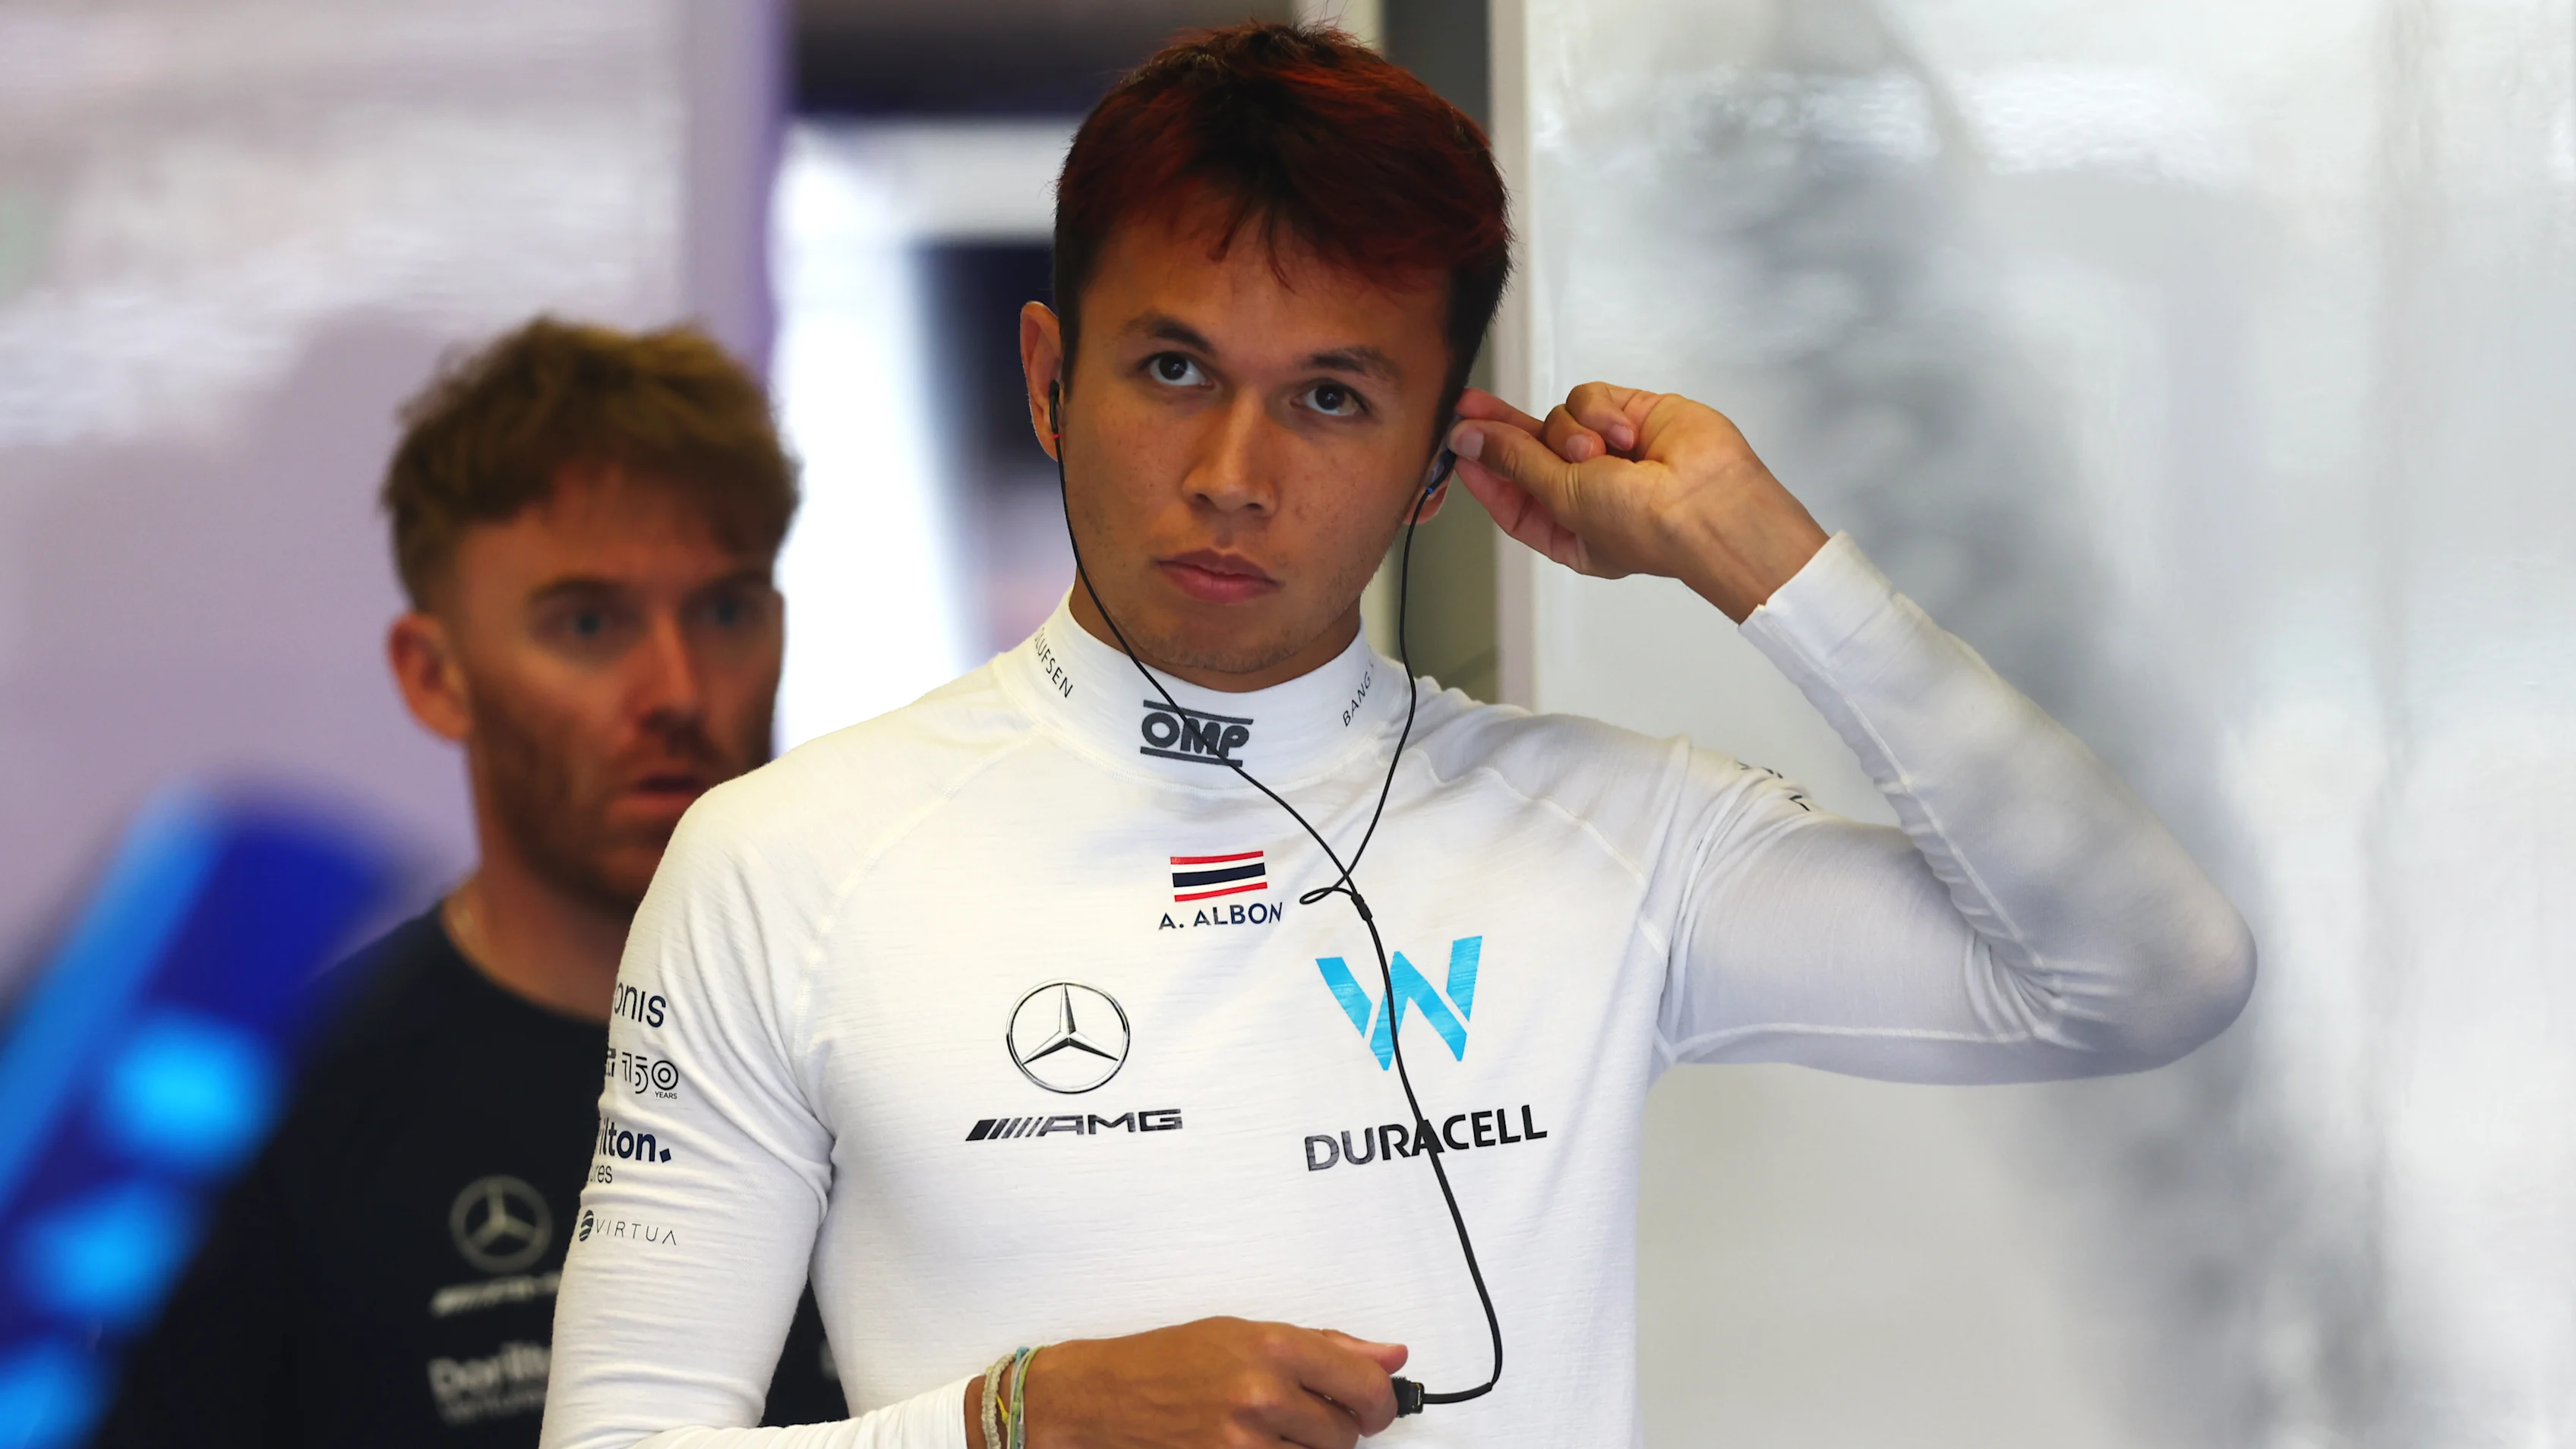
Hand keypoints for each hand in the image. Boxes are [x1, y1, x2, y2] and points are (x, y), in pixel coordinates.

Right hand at [1005, 1317, 1406, 1448]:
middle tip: (1298, 1413)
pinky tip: (1252, 1445)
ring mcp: (1244, 1444)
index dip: (1379, 1402)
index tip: (1374, 1405)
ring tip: (1264, 1428)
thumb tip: (1390, 1355)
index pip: (1366, 1386)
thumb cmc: (1169, 1360)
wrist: (1104, 1397)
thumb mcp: (1247, 1333)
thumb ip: (1326, 1347)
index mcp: (1274, 1349)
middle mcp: (1263, 1396)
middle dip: (1332, 1428)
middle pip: (1345, 1434)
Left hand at [1447, 383, 1830, 621]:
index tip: (1458, 443)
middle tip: (1469, 406)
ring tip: (1601, 453)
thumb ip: (1515, 462)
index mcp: (1567, 529)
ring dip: (1571, 433)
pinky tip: (1624, 435)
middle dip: (1502, 431)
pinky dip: (1601, 413)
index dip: (1483, 470)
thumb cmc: (1648, 527)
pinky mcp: (1630, 415)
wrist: (1711, 503)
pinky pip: (1589, 398)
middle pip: (1528, 451)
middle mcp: (1586, 490)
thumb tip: (1472, 440)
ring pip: (1557, 419)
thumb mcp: (1562, 497)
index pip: (1511, 496)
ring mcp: (1609, 452)